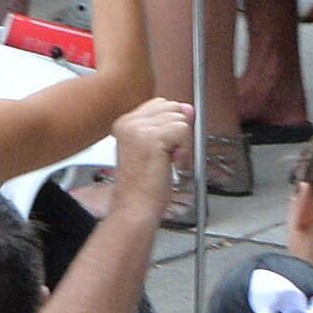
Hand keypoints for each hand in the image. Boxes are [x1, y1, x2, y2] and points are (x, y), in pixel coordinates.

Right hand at [105, 94, 192, 208]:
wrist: (135, 207)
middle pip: (171, 108)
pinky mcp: (152, 137)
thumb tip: (187, 108)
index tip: (166, 147)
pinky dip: (185, 150)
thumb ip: (169, 125)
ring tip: (168, 161)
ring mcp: (138, 128)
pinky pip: (183, 131)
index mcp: (125, 123)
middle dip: (178, 132)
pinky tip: (173, 164)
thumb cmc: (143, 187)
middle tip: (167, 156)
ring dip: (182, 143)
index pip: (160, 105)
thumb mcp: (155, 149)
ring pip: (180, 119)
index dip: (170, 125)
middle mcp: (129, 122)